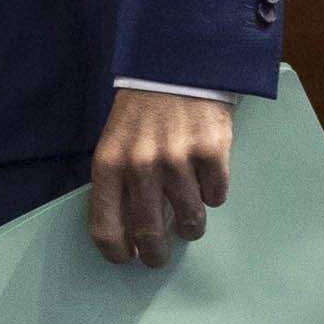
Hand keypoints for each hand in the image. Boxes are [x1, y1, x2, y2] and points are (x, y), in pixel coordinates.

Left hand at [88, 89, 232, 267]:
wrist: (176, 65)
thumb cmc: (142, 111)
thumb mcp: (115, 142)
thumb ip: (118, 183)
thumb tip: (127, 234)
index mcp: (109, 164)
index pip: (106, 227)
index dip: (117, 252)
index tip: (128, 258)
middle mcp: (140, 165)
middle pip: (149, 234)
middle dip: (156, 254)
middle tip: (159, 255)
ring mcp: (177, 159)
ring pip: (191, 221)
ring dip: (191, 224)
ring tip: (189, 213)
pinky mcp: (210, 152)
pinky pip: (217, 196)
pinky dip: (213, 191)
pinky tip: (205, 173)